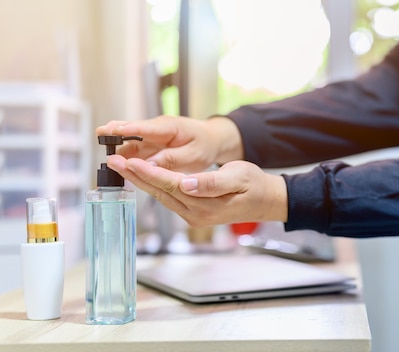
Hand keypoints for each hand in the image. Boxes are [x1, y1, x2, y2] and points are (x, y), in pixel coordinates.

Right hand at [95, 115, 242, 172]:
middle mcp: (156, 129)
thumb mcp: (193, 155)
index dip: (125, 129)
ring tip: (106, 161)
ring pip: (129, 143)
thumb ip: (171, 159)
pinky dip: (126, 158)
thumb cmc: (206, 144)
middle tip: (98, 138)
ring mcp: (152, 137)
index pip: (143, 127)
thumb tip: (149, 165)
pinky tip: (118, 167)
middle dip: (113, 135)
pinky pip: (135, 151)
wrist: (213, 140)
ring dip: (117, 150)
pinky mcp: (151, 145)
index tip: (108, 131)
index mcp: (168, 127)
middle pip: (130, 132)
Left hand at [106, 155, 287, 227]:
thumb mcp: (239, 177)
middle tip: (113, 161)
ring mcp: (193, 216)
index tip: (129, 160)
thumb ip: (212, 182)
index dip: (148, 172)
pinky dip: (153, 185)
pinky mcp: (192, 213)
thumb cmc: (254, 186)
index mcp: (205, 205)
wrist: (264, 201)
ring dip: (140, 180)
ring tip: (121, 166)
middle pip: (159, 192)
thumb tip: (188, 183)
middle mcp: (195, 214)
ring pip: (160, 196)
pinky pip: (168, 198)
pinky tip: (142, 176)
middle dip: (135, 176)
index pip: (170, 185)